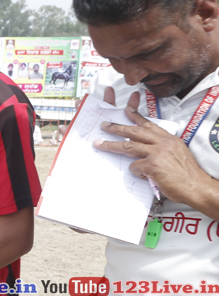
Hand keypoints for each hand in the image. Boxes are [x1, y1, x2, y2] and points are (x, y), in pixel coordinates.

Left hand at [95, 91, 211, 204]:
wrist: (196, 186)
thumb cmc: (186, 173)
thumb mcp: (177, 153)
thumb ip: (162, 148)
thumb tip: (145, 149)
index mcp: (169, 139)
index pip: (149, 125)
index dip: (136, 117)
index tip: (126, 109)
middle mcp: (162, 143)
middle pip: (134, 132)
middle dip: (117, 128)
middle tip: (104, 125)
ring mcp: (157, 153)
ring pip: (128, 146)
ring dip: (111, 145)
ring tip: (99, 144)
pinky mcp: (152, 165)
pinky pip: (134, 167)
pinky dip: (136, 172)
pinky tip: (145, 176)